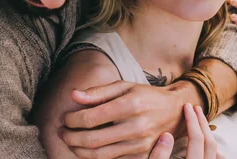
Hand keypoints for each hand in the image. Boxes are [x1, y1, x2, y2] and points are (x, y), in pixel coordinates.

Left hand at [60, 80, 188, 157]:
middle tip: (62, 132)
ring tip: (70, 141)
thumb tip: (74, 95)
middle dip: (71, 137)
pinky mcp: (141, 155)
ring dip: (78, 150)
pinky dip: (94, 156)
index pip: (91, 118)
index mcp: (130, 105)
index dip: (72, 120)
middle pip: (92, 140)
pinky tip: (86, 148)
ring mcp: (139, 144)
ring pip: (99, 155)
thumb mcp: (124, 86)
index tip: (65, 118)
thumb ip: (98, 92)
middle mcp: (136, 126)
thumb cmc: (146, 96)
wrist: (174, 111)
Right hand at [149, 104, 221, 158]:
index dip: (191, 120)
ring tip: (200, 119)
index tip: (186, 106)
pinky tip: (206, 140)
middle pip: (210, 142)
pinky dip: (213, 148)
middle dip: (202, 122)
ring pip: (216, 151)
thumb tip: (167, 136)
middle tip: (195, 107)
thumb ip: (159, 156)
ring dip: (208, 133)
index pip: (196, 139)